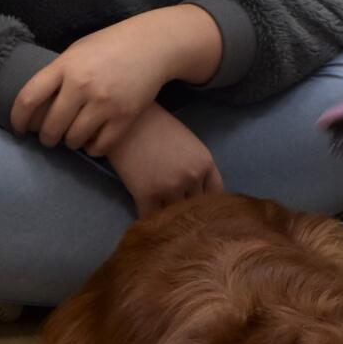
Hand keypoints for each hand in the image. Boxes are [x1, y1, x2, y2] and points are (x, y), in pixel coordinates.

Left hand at [11, 5, 222, 154]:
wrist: (153, 45)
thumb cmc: (111, 46)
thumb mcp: (77, 51)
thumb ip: (58, 73)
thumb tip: (36, 103)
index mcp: (65, 66)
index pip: (29, 98)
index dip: (18, 119)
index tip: (19, 129)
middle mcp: (82, 85)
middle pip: (51, 126)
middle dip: (46, 138)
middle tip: (48, 138)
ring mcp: (105, 102)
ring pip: (74, 140)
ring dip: (70, 143)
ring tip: (73, 137)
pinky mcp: (125, 116)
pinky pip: (100, 146)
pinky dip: (92, 148)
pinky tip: (93, 141)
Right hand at [105, 103, 223, 216]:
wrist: (126, 119)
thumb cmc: (156, 127)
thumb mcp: (189, 144)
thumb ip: (198, 168)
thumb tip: (198, 195)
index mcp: (205, 163)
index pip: (216, 195)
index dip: (207, 204)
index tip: (200, 210)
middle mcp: (191, 177)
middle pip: (196, 208)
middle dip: (189, 214)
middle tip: (180, 220)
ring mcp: (169, 187)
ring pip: (174, 216)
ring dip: (168, 220)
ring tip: (162, 224)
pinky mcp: (145, 194)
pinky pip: (151, 217)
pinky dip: (148, 221)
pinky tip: (145, 220)